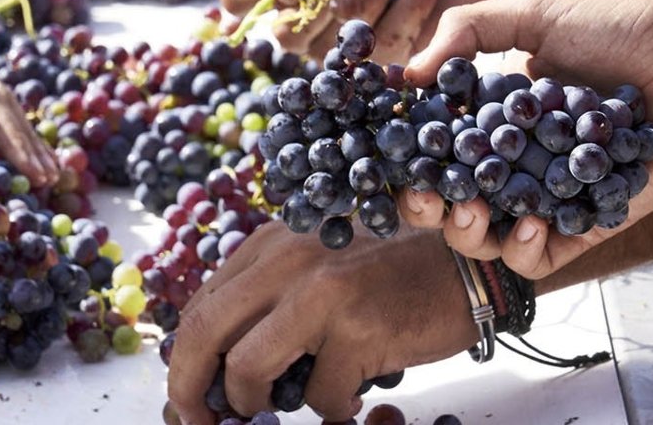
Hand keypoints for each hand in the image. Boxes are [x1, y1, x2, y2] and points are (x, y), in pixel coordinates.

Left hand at [167, 222, 475, 423]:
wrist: (466, 263)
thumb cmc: (389, 273)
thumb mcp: (316, 266)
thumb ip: (269, 298)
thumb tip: (218, 368)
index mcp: (271, 244)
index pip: (202, 305)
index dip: (186, 359)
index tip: (191, 396)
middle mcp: (288, 260)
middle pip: (205, 332)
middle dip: (190, 388)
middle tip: (201, 421)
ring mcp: (322, 292)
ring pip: (248, 368)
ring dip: (257, 403)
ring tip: (287, 404)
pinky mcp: (359, 328)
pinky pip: (318, 395)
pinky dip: (330, 410)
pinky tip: (352, 396)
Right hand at [402, 0, 652, 278]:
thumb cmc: (620, 30)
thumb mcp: (535, 11)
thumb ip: (466, 29)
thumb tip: (404, 73)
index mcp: (491, 115)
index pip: (432, 148)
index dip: (406, 159)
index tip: (395, 158)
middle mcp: (512, 161)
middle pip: (447, 202)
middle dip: (425, 207)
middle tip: (428, 198)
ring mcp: (545, 197)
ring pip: (485, 240)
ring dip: (467, 234)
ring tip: (476, 212)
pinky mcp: (582, 226)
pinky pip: (540, 261)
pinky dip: (526, 250)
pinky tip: (534, 223)